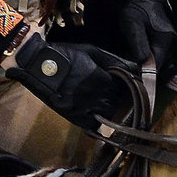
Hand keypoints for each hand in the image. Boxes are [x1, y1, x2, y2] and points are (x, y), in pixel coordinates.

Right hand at [9, 34, 133, 131]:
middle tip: (119, 96)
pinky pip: (94, 126)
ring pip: (110, 115)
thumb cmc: (66, 54)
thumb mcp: (92, 51)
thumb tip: (137, 67)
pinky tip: (98, 116)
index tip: (128, 86)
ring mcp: (88, 107)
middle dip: (122, 100)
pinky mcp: (76, 117)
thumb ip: (115, 60)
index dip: (128, 87)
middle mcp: (100, 95)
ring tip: (109, 106)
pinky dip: (99, 122)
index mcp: (105, 78)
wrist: (40, 66)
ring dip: (113, 111)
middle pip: (120, 103)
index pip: (127, 88)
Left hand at [117, 0, 176, 79]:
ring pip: (169, 70)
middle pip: (164, 71)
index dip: (144, 75)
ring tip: (142, 64)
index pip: (157, 67)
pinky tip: (151, 62)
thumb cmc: (137, 11)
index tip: (133, 75)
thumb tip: (143, 63)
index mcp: (166, 39)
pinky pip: (172, 66)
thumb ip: (138, 44)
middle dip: (150, 74)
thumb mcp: (132, 24)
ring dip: (156, 71)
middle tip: (135, 68)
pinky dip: (162, 68)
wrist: (147, 0)